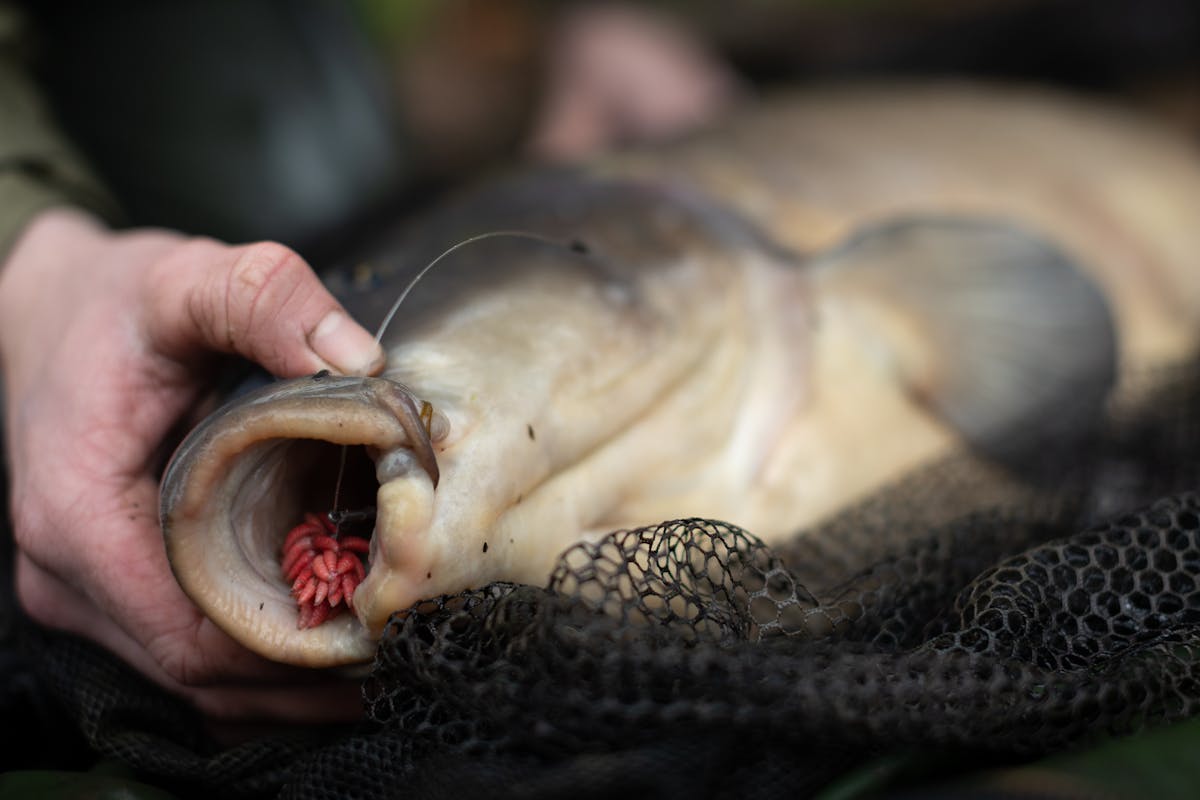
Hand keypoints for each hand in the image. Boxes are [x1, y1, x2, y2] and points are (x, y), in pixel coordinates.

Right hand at [0, 208, 384, 720]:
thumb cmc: (113, 304)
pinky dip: (256, 660)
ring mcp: (84, 593)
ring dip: (285, 679)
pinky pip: (187, 654)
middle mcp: (68, 576)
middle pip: (200, 675)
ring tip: (377, 654)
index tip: (377, 626)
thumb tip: (357, 358)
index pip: (190, 635)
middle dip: (303, 673)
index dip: (291, 647)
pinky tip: (323, 638)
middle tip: (400, 647)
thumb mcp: (185, 280)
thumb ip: (263, 299)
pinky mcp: (109, 591)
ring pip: (196, 680)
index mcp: (77, 516)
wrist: (46, 313)